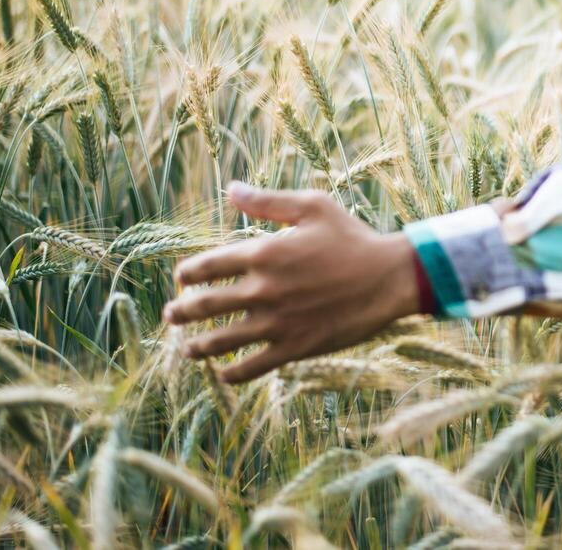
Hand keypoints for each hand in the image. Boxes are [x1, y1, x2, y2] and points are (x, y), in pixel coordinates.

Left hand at [163, 182, 420, 382]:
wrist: (390, 278)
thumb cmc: (353, 237)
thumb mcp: (313, 206)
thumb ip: (268, 200)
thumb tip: (231, 189)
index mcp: (264, 253)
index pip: (207, 265)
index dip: (187, 273)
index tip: (181, 279)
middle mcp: (263, 290)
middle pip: (205, 305)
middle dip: (181, 311)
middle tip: (171, 315)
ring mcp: (277, 322)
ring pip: (221, 340)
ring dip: (198, 345)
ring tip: (188, 348)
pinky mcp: (294, 346)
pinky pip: (252, 366)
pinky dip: (232, 372)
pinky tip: (224, 372)